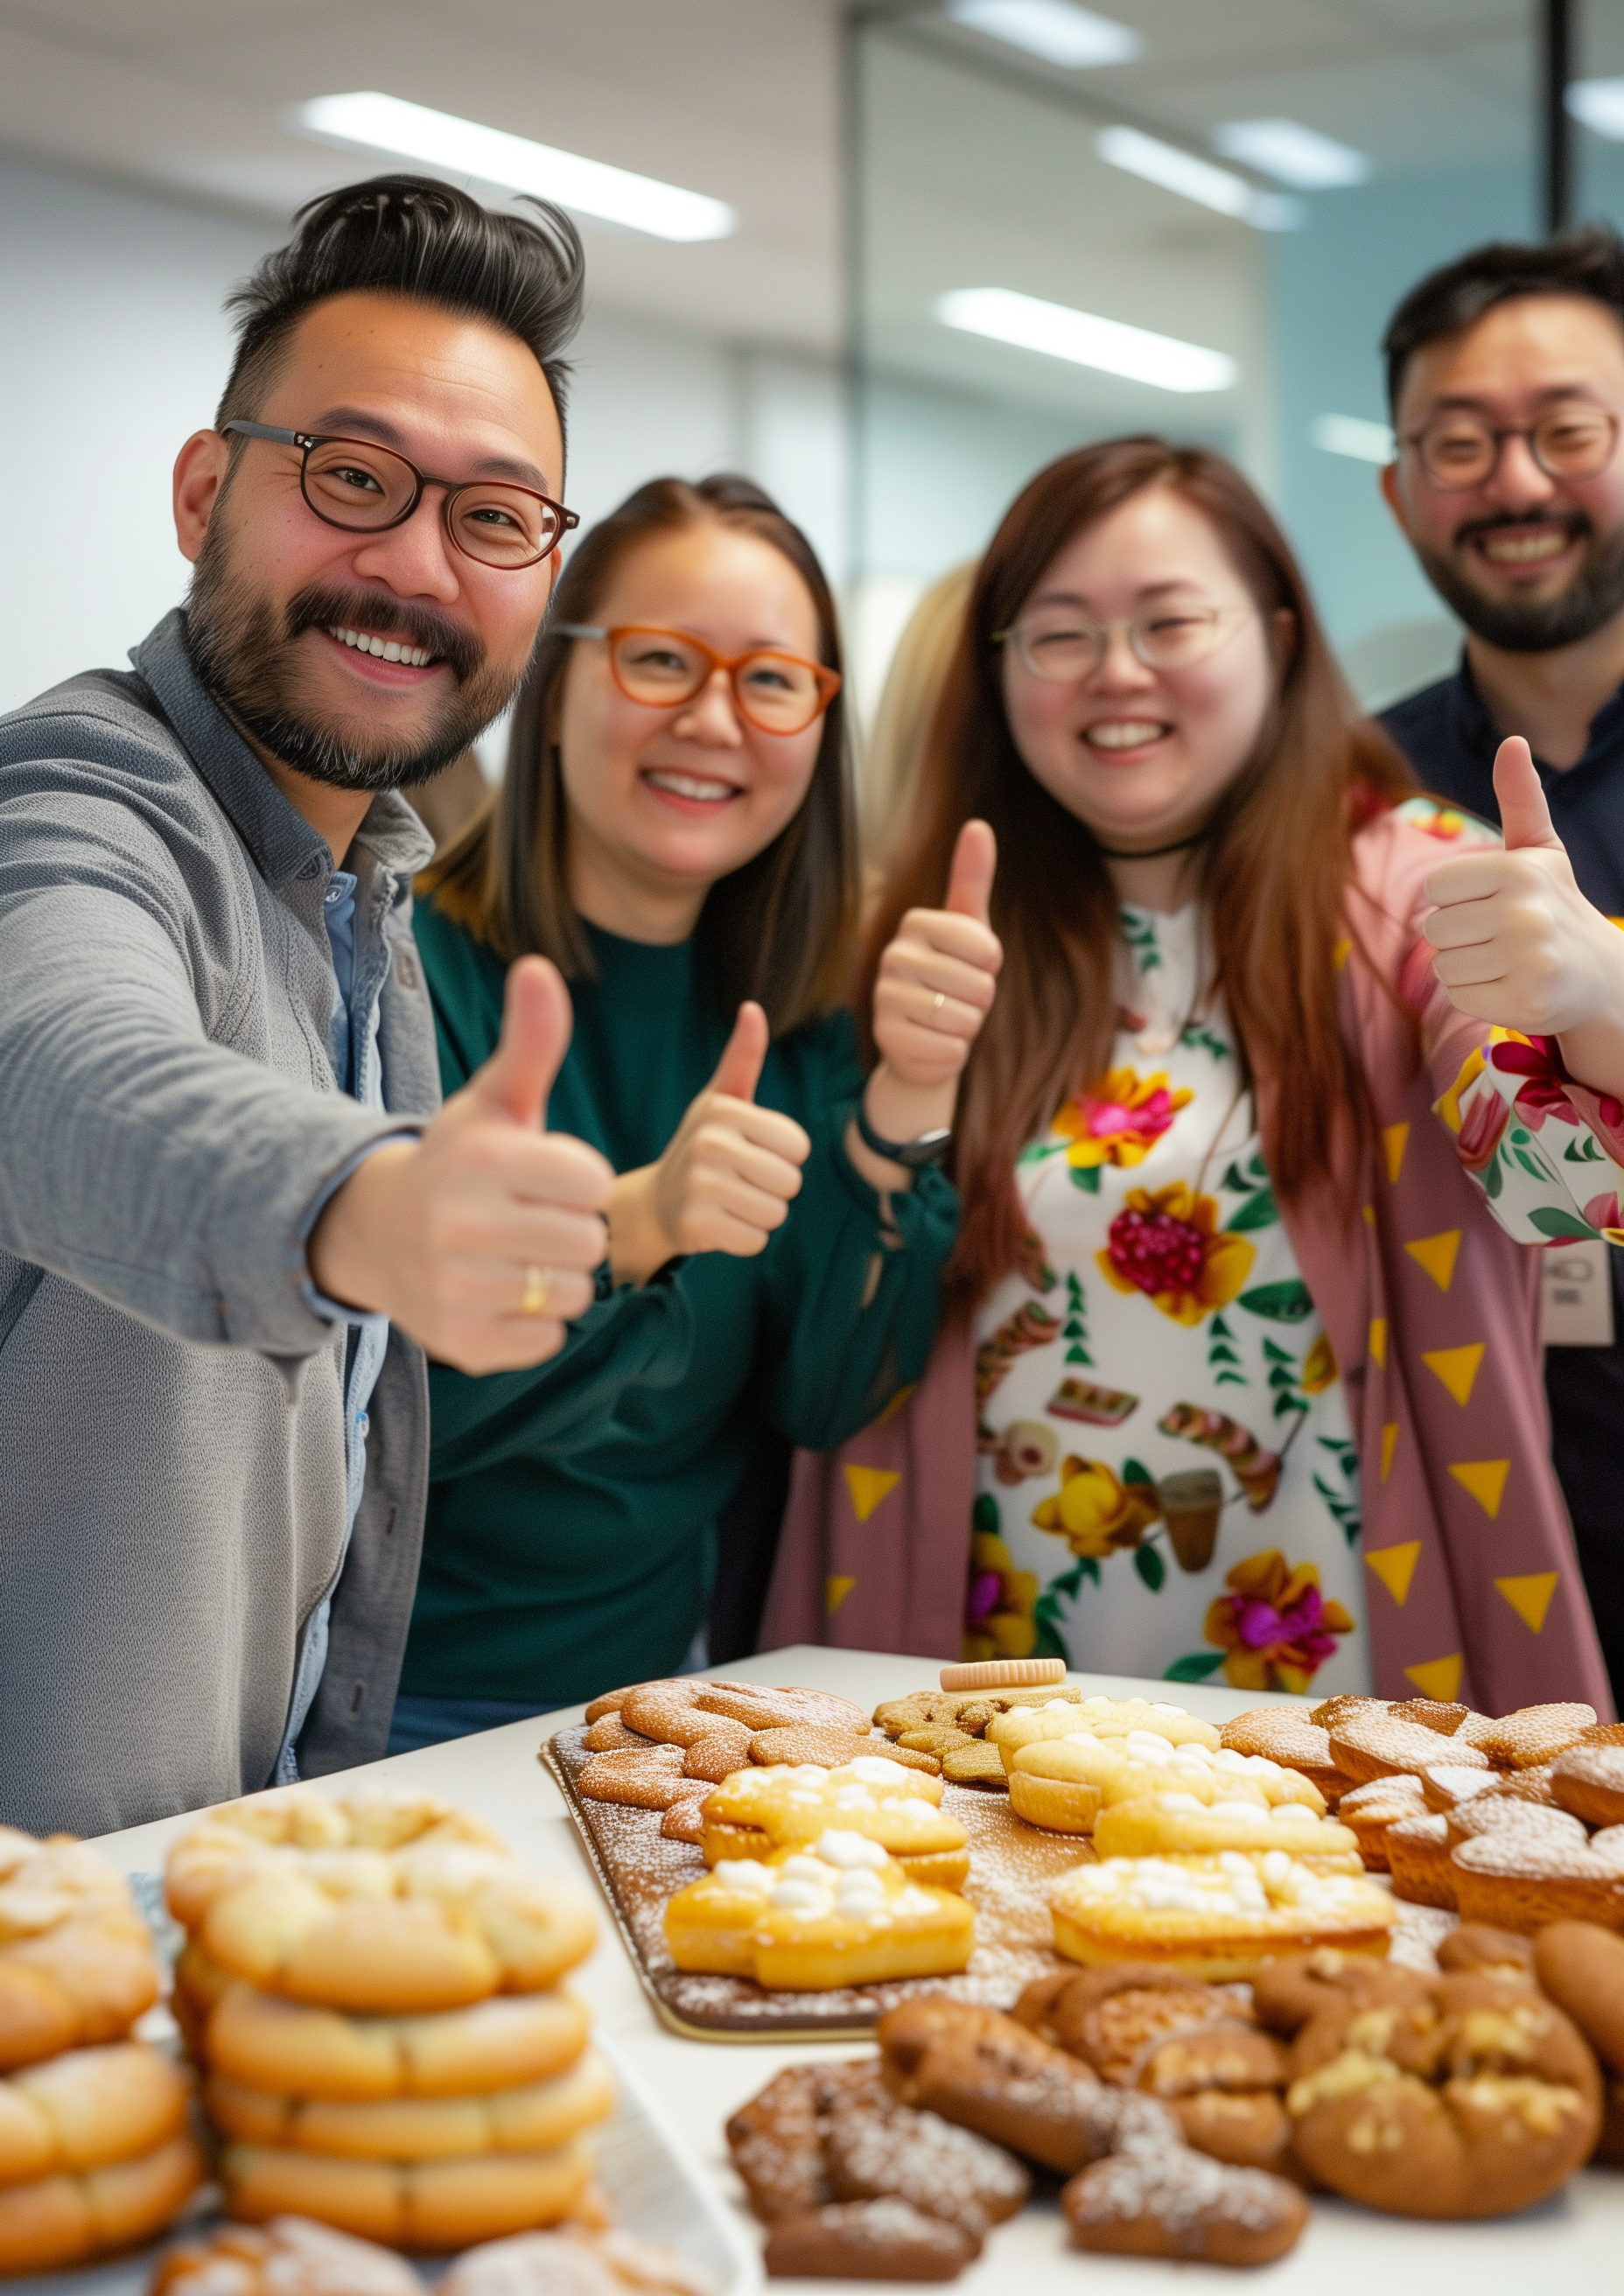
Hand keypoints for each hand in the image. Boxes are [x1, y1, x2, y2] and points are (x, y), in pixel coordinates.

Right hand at [309, 956, 611, 1371]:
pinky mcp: (461, 1343)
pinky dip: (536, 1322)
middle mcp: (462, 1226)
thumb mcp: (493, 1101)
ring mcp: (458, 1289)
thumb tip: (540, 968)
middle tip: (530, 1220)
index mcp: (482, 1161)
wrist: (375, 1233)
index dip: (579, 1179)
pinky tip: (501, 1292)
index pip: (592, 1180)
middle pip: (590, 1241)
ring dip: (560, 1278)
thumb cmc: (459, 1162)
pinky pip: (548, 1339)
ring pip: (575, 1293)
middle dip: (572, 1229)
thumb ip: (530, 1042)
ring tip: (516, 1255)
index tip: (542, 1177)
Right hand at [606, 1001, 810, 1284]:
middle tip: (739, 1181)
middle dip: (773, 1188)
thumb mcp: (721, 1099)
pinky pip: (755, 1240)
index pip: (798, 1146)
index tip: (752, 1152)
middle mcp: (708, 1144)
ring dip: (760, 1214)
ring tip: (729, 1201)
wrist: (656, 1202)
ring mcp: (699, 1186)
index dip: (783, 1155)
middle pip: (790, 1182)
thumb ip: (742, 1057)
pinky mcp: (695, 1225)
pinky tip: (719, 1223)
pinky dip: (744, 1238)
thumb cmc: (703, 1145)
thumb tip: (753, 1007)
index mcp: (723, 1111)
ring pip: (776, 1214)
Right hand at [860, 820, 1001, 1164]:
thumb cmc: (952, 979)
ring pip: (964, 1019)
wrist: (922, 1041)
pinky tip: (934, 1044)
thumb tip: (977, 824)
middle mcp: (892, 956)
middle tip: (957, 1000)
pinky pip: (949, 1050)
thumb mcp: (969, 929)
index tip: (972, 967)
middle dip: (980, 1001)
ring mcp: (884, 997)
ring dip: (967, 1027)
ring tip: (946, 1021)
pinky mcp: (886, 1038)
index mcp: (915, 924)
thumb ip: (972, 879)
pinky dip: (953, 1054)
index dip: (991, 966)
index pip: (987, 949)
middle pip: (979, 986)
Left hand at [1424, 736, 1623, 1097]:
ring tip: (1506, 959)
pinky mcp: (1527, 1003)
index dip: (1454, 898)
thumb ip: (1521, 798)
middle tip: (1500, 935)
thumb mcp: (1540, 850)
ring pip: (1442, 967)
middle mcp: (1527, 913)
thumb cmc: (1553, 904)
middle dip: (1458, 935)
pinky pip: (1459, 997)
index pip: (1434, 887)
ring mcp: (1530, 960)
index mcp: (1521, 869)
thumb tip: (1513, 740)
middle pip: (1433, 930)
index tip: (1489, 900)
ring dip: (1465, 967)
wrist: (1600, 976)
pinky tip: (1511, 986)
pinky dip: (1478, 996)